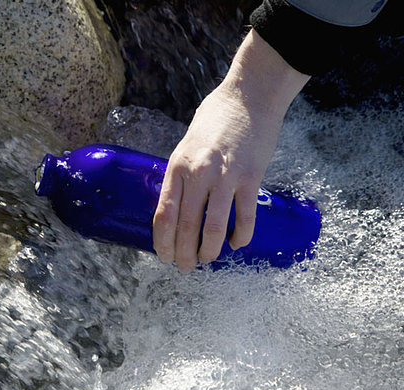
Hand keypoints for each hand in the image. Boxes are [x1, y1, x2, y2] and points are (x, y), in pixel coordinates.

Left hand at [152, 29, 309, 272]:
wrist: (249, 97)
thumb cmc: (214, 120)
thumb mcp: (186, 146)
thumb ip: (181, 175)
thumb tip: (176, 205)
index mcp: (177, 167)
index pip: (164, 214)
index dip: (162, 241)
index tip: (164, 256)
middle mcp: (197, 174)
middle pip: (185, 225)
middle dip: (183, 253)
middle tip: (185, 268)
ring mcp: (225, 177)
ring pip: (213, 227)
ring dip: (209, 251)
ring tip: (207, 261)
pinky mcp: (251, 178)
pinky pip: (244, 217)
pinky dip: (240, 236)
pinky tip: (235, 244)